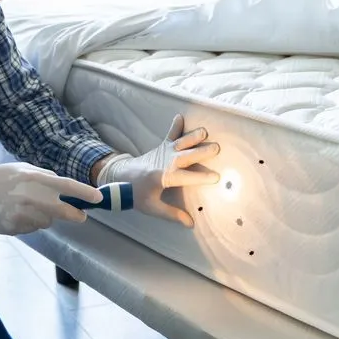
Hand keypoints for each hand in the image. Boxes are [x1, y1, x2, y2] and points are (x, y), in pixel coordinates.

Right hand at [0, 162, 101, 235]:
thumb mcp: (21, 169)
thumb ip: (42, 176)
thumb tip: (62, 185)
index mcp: (34, 179)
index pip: (67, 186)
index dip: (85, 193)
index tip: (98, 198)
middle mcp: (31, 197)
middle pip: (64, 211)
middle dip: (75, 215)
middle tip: (81, 216)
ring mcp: (24, 215)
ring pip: (48, 221)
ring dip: (44, 216)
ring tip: (26, 208)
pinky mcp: (16, 228)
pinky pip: (33, 228)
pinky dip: (30, 223)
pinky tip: (16, 214)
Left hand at [97, 114, 219, 226]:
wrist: (121, 177)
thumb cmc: (137, 194)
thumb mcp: (153, 207)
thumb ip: (172, 214)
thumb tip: (190, 223)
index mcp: (165, 177)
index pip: (187, 177)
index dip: (202, 177)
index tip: (216, 177)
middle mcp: (166, 162)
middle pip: (187, 156)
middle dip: (202, 152)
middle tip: (216, 148)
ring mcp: (164, 151)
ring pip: (180, 142)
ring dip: (192, 136)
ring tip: (204, 131)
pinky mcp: (161, 146)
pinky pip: (170, 134)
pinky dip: (175, 125)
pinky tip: (180, 116)